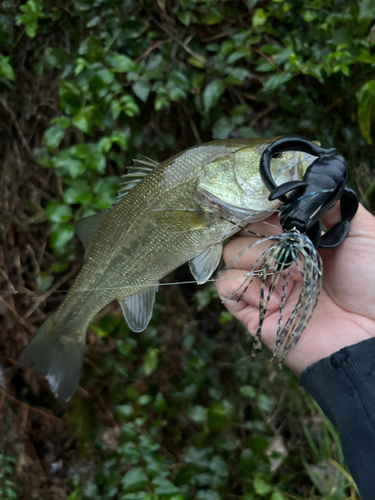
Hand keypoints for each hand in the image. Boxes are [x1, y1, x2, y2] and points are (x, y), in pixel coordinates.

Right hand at [216, 204, 374, 374]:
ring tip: (282, 273)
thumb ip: (336, 207)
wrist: (372, 336)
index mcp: (299, 241)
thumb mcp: (364, 235)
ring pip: (229, 256)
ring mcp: (265, 285)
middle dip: (256, 233)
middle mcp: (278, 260)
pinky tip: (274, 296)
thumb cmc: (372, 284)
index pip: (263, 215)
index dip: (259, 208)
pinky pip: (225, 287)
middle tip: (281, 245)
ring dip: (251, 257)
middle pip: (241, 232)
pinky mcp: (254, 311)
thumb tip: (313, 179)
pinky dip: (242, 285)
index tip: (263, 204)